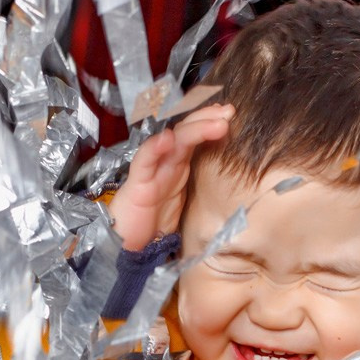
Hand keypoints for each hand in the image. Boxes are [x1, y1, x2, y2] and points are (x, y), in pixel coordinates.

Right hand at [109, 103, 234, 251]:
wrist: (128, 248)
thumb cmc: (154, 226)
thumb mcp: (185, 206)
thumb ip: (201, 192)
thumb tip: (231, 188)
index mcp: (178, 168)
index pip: (194, 137)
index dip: (210, 123)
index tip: (229, 114)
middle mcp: (166, 164)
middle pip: (185, 132)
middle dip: (206, 118)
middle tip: (228, 111)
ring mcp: (151, 171)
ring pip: (171, 141)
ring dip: (193, 129)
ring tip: (215, 121)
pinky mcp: (137, 185)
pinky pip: (145, 161)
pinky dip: (155, 148)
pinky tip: (168, 139)